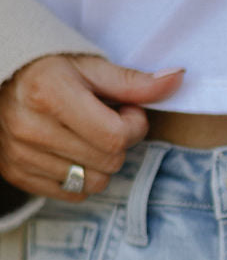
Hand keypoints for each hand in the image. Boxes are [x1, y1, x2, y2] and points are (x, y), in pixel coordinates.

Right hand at [0, 53, 184, 200]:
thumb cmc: (47, 69)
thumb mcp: (88, 66)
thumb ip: (133, 81)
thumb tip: (178, 79)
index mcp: (49, 93)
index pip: (116, 136)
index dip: (134, 125)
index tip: (126, 110)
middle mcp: (30, 127)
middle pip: (109, 161)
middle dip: (119, 142)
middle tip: (105, 120)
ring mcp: (20, 153)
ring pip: (94, 182)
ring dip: (102, 162)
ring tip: (87, 135)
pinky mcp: (15, 172)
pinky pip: (72, 193)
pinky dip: (81, 177)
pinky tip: (72, 151)